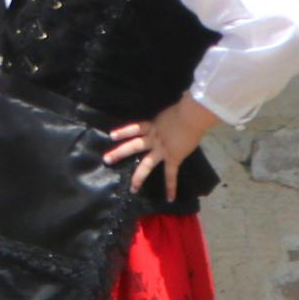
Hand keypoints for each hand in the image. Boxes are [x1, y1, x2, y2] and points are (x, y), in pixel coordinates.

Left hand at [103, 97, 219, 194]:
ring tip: (132, 188)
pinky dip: (171, 187)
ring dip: (138, 176)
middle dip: (119, 153)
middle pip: (133, 145)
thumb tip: (179, 101)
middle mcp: (154, 138)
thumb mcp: (173, 110)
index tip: (112, 135)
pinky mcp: (173, 157)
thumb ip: (171, 113)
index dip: (123, 132)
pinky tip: (170, 198)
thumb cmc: (186, 108)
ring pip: (146, 164)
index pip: (135, 128)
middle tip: (106, 159)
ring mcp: (162, 149)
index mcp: (154, 125)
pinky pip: (171, 174)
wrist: (191, 116)